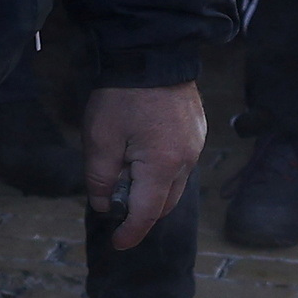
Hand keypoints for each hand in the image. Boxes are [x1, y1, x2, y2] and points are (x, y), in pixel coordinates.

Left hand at [83, 81, 207, 249]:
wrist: (152, 52)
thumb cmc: (123, 96)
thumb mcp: (100, 140)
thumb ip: (100, 179)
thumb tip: (105, 205)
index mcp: (163, 166)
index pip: (146, 214)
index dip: (130, 233)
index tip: (118, 244)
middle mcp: (187, 160)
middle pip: (164, 203)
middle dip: (141, 212)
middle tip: (115, 204)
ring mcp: (196, 145)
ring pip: (174, 184)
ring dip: (151, 190)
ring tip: (125, 172)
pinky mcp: (197, 131)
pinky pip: (180, 163)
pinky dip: (161, 170)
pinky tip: (141, 153)